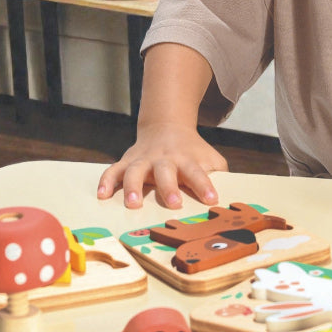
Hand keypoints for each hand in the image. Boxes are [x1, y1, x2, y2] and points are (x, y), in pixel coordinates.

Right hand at [97, 123, 226, 209]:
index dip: (205, 185)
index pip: (198, 172)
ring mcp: (143, 159)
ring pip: (135, 171)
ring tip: (133, 204)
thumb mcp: (209, 158)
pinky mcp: (128, 161)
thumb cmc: (192, 151)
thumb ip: (218, 175)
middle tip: (174, 203)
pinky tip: (102, 195)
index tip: (212, 200)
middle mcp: (164, 159)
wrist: (167, 126)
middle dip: (169, 187)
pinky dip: (106, 182)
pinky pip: (113, 170)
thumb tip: (229, 198)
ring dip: (134, 187)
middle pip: (165, 171)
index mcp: (186, 159)